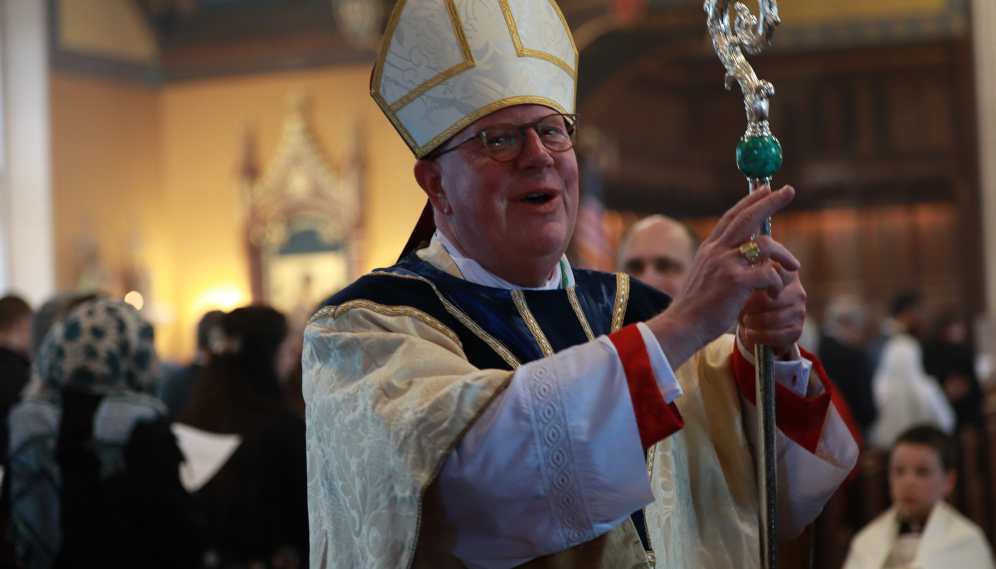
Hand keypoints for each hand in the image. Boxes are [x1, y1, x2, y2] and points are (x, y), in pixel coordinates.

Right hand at [646, 185, 799, 366]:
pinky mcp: (737, 283)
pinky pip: (769, 274)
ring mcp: (726, 265)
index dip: (750, 201)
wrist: (683, 325)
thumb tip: (745, 254)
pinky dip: (777, 283)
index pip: (732, 216)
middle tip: (789, 190)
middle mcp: (717, 251)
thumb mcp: (707, 275)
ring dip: (785, 254)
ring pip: (766, 245)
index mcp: (710, 248)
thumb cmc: (697, 306)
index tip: (766, 190)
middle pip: (748, 218)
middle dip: (771, 202)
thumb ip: (723, 261)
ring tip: (794, 266)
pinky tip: (773, 294)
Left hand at [738, 264, 805, 357]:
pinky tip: (750, 333)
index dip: (754, 282)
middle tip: (741, 308)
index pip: (774, 271)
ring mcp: (799, 311)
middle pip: (766, 299)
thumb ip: (750, 279)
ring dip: (750, 322)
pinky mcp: (796, 330)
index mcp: (787, 275)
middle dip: (748, 307)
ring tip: (745, 321)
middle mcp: (797, 292)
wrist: (758, 328)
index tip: (744, 288)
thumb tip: (743, 280)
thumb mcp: (749, 287)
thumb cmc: (751, 302)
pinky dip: (755, 336)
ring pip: (768, 319)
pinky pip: (771, 335)